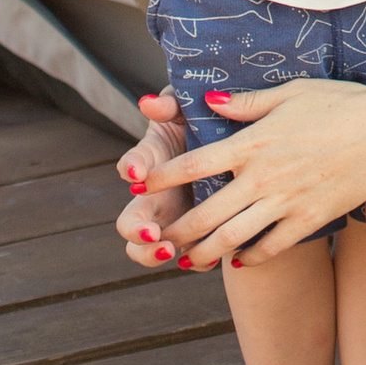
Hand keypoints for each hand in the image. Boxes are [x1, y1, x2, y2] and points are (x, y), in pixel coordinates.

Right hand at [116, 94, 193, 266]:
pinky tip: (210, 259)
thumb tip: (148, 102)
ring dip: (154, 254)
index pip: (132, 165)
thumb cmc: (206, 122)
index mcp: (152, 162)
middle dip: (136, 230)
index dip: (131, 168)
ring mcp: (172, 220)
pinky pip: (189, 258)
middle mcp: (154, 196)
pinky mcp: (195, 237)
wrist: (235, 145)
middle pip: (129, 221)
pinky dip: (195, 261)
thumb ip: (171, 105)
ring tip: (172, 252)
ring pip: (149, 249)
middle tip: (152, 232)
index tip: (137, 172)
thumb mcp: (190, 108)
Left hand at [155, 79, 365, 266]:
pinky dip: (250, 257)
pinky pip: (270, 247)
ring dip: (203, 253)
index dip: (160, 178)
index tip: (138, 187)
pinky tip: (238, 260)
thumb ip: (247, 102)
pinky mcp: (308, 220)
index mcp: (253, 141)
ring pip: (231, 238)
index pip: (193, 165)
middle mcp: (263, 176)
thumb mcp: (292, 92)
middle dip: (176, 230)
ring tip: (186, 261)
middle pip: (206, 214)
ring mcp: (286, 202)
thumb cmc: (342, 103)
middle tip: (156, 239)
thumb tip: (207, 101)